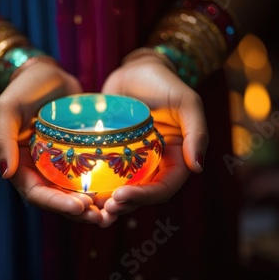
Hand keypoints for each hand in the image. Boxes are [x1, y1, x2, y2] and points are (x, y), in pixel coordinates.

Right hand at [0, 61, 116, 226]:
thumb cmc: (24, 90)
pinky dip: (102, 188)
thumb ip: (2, 140)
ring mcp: (61, 166)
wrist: (50, 74)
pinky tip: (120, 192)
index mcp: (21, 167)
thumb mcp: (6, 110)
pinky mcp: (79, 158)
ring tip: (113, 213)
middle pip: (59, 200)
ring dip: (93, 207)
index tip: (80, 207)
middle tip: (102, 217)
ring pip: (76, 194)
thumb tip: (6, 174)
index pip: (37, 194)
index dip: (57, 204)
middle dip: (80, 213)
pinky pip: (90, 177)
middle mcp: (41, 171)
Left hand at [97, 54, 208, 217]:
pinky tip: (80, 193)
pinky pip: (105, 176)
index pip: (164, 187)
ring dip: (108, 204)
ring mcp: (132, 163)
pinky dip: (95, 187)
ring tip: (91, 209)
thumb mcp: (186, 102)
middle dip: (124, 206)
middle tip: (104, 209)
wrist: (135, 70)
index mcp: (175, 159)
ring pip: (122, 191)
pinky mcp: (112, 156)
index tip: (122, 197)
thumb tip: (197, 167)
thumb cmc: (163, 82)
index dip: (145, 197)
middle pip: (141, 195)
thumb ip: (197, 132)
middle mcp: (154, 165)